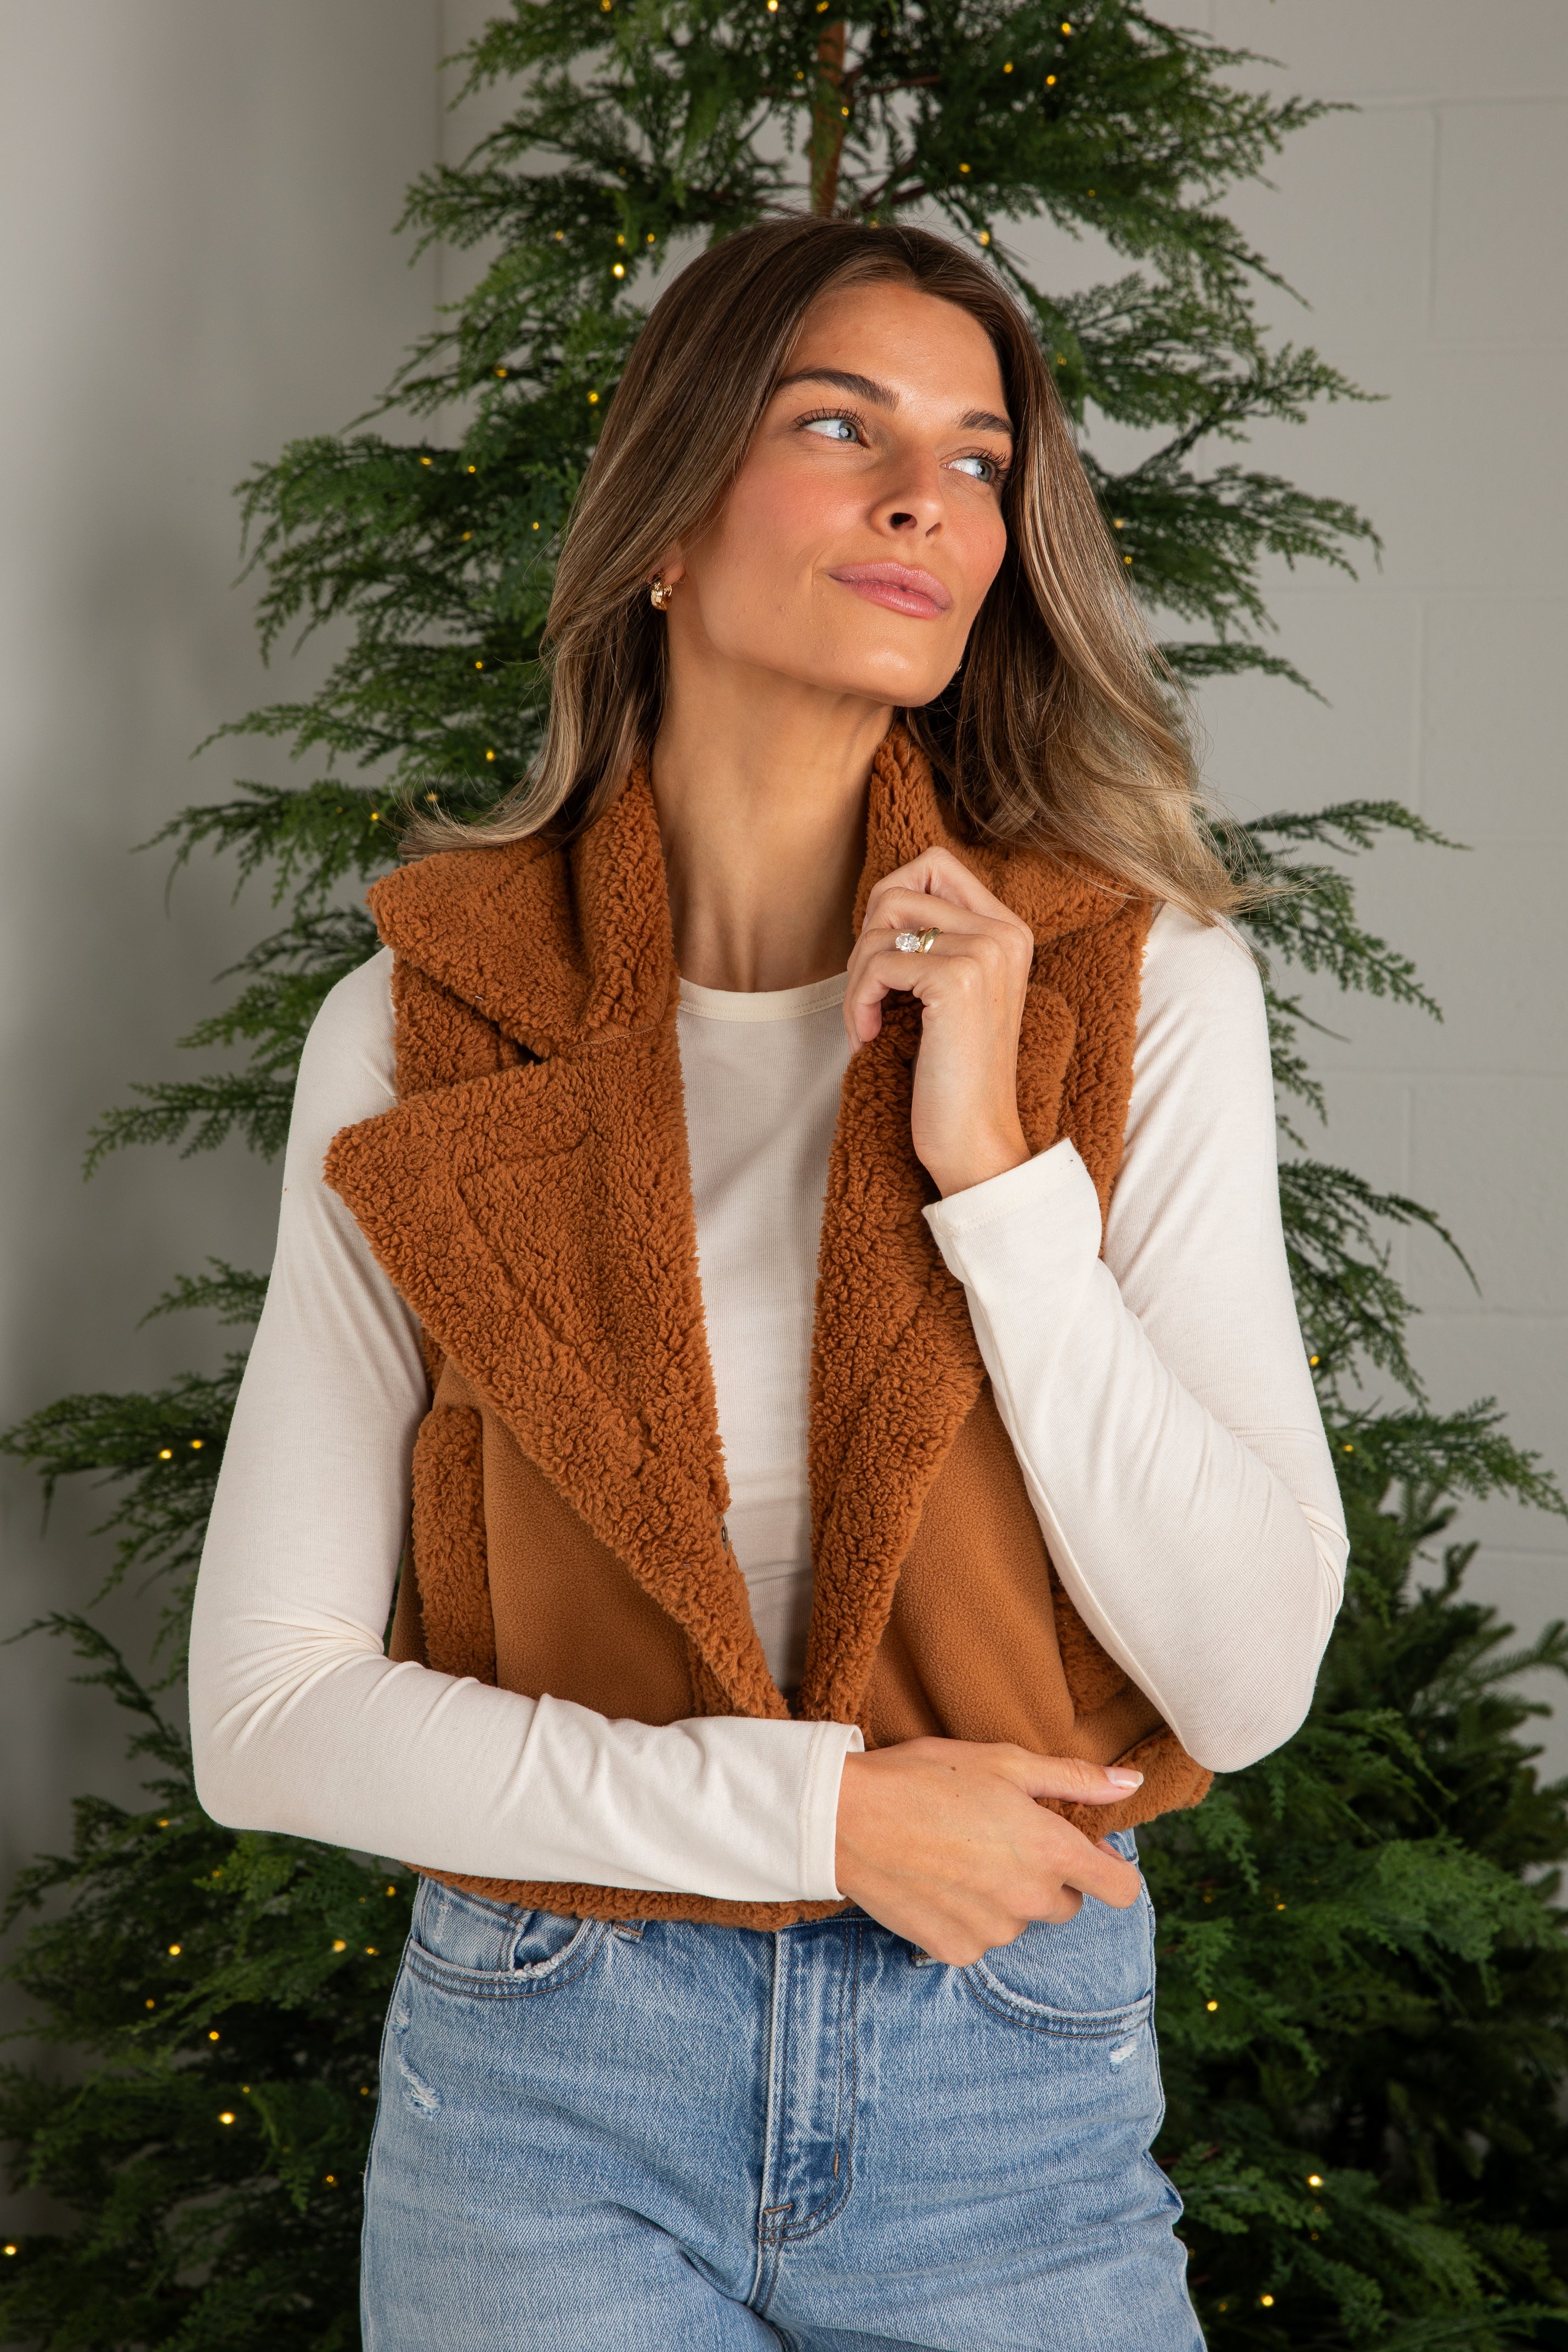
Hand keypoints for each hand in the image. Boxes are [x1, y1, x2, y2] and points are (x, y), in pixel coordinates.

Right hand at [833, 1737, 1143, 1964]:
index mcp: (1050, 1851)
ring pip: (1019, 1920)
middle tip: (1001, 1837)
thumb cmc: (925, 1777)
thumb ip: (1075, 1777)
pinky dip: (967, 1916)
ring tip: (958, 1853)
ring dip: (1004, 1896)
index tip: (1085, 1851)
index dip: (1110, 1868)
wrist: (846, 1818)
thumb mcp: (1005, 1761)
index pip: (1122, 1889)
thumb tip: (1131, 1783)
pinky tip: (937, 1881)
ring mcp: (992, 1932)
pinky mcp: (955, 1951)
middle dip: (1047, 1876)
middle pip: (1067, 1904)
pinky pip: (980, 1938)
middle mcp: (1029, 1901)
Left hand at [843, 845, 1035, 1196]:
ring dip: (856, 981)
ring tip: (865, 1025)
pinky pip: (876, 965)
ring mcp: (985, 953)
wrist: (976, 1141)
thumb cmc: (952, 1076)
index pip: (933, 865)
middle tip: (867, 998)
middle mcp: (1004, 932)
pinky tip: (869, 1040)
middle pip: (896, 892)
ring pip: (878, 928)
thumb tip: (879, 901)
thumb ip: (933, 942)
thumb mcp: (949, 995)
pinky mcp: (958, 981)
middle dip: (864, 945)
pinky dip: (856, 1004)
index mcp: (1008, 930)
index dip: (888, 906)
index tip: (884, 963)